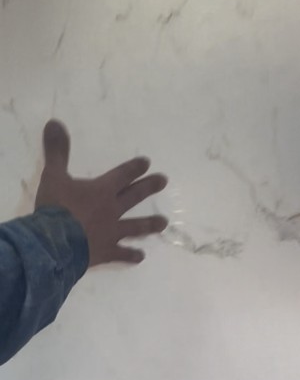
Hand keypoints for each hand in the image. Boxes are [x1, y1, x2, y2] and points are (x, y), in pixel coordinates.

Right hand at [35, 120, 167, 265]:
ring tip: (164, 223)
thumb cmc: (56, 208)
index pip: (122, 175)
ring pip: (135, 227)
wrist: (55, 243)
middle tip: (164, 181)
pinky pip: (122, 254)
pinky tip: (140, 257)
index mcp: (101, 190)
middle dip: (149, 187)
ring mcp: (111, 232)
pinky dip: (131, 256)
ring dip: (150, 224)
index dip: (134, 168)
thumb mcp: (53, 176)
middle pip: (134, 196)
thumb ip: (57, 151)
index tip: (147, 162)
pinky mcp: (105, 252)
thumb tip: (54, 122)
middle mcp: (111, 209)